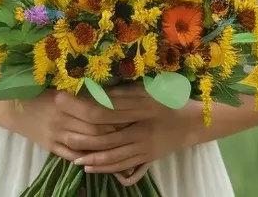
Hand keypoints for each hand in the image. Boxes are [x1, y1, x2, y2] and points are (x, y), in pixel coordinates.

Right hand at [12, 89, 119, 162]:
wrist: (11, 106)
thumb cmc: (37, 91)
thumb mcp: (57, 86)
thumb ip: (77, 91)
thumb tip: (104, 89)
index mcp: (63, 100)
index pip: (93, 110)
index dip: (112, 113)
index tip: (127, 111)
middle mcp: (60, 119)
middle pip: (92, 129)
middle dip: (113, 130)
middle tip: (130, 128)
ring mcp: (54, 135)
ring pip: (84, 144)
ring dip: (102, 145)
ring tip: (119, 142)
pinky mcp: (50, 146)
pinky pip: (70, 155)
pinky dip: (85, 158)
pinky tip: (98, 157)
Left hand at [72, 84, 196, 183]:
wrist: (194, 122)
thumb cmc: (170, 100)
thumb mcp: (149, 90)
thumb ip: (125, 92)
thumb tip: (98, 88)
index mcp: (141, 108)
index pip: (106, 110)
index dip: (83, 106)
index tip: (65, 100)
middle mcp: (141, 130)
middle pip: (106, 136)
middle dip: (83, 137)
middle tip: (63, 135)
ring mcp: (144, 147)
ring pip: (114, 156)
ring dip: (92, 158)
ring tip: (73, 158)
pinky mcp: (147, 157)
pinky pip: (123, 166)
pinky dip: (105, 168)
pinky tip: (91, 167)